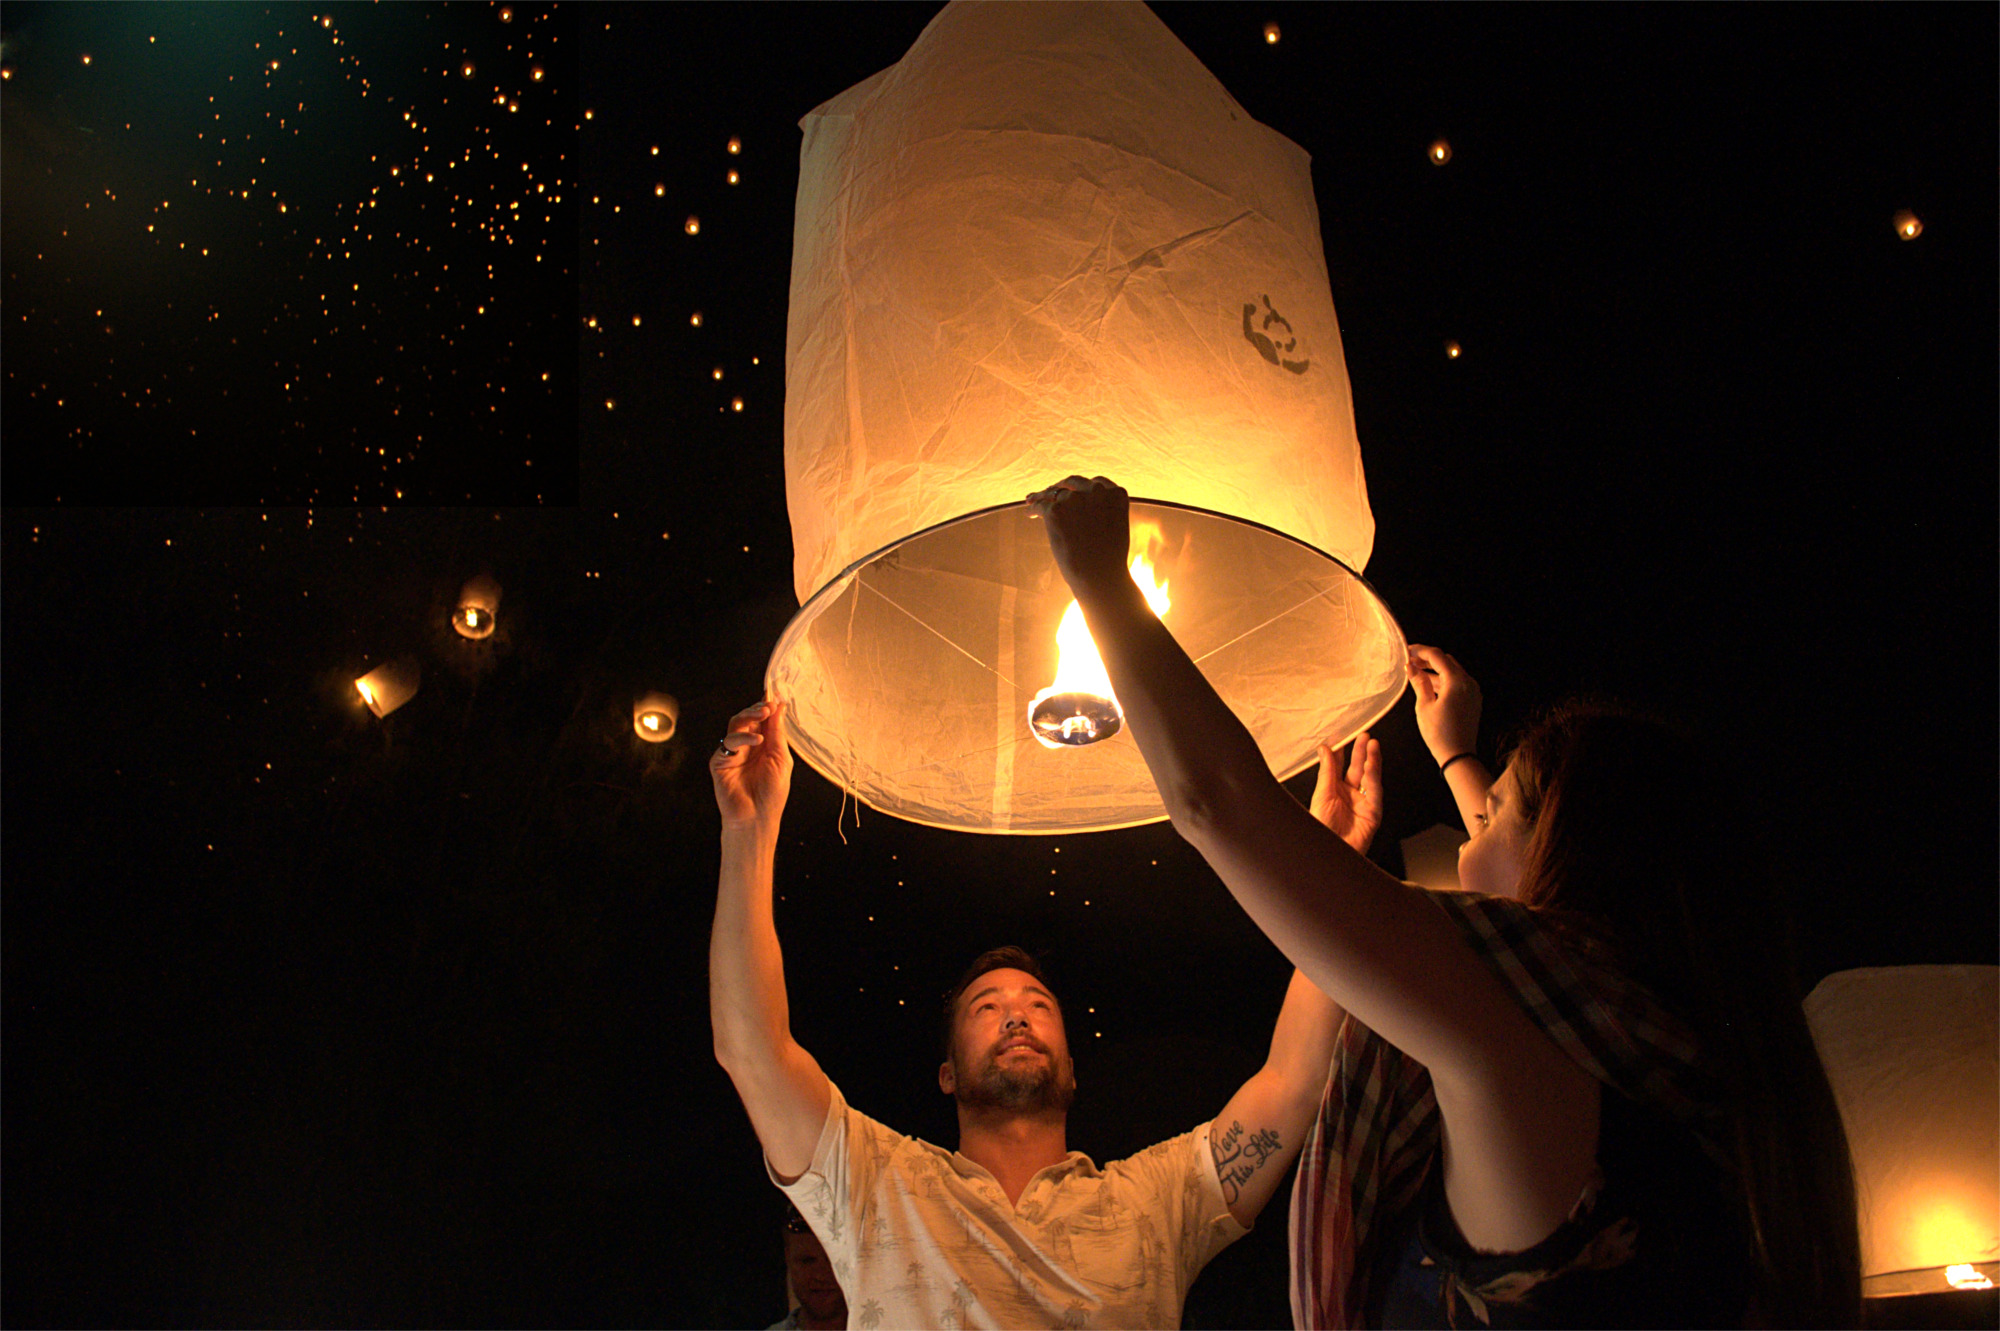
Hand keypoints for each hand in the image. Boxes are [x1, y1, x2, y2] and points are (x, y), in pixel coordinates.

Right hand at [711, 700, 792, 828]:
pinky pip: (729, 742)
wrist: (757, 818)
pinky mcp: (720, 761)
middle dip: (758, 709)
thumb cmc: (772, 793)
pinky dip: (743, 738)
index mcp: (763, 745)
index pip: (762, 720)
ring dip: (749, 716)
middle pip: (748, 718)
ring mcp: (732, 753)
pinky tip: (758, 740)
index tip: (775, 696)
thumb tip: (779, 706)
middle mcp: (746, 746)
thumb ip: (777, 732)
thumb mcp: (781, 758)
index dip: (767, 707)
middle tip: (768, 705)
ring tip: (763, 713)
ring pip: (735, 724)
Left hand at [1025, 475, 1132, 597]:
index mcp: (1116, 494)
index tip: (1073, 491)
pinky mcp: (1055, 510)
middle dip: (1060, 487)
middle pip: (1073, 483)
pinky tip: (1030, 513)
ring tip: (1032, 500)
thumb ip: (1102, 512)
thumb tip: (1081, 507)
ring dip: (1042, 496)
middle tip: (1049, 492)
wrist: (1099, 575)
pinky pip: (1040, 505)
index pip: (1096, 483)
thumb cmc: (1108, 559)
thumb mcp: (1114, 528)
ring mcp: (1075, 499)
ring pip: (1054, 493)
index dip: (1081, 487)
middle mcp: (1097, 491)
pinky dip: (1033, 508)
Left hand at [1310, 731, 1381, 854]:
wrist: (1328, 852)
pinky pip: (1375, 790)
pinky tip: (1372, 763)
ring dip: (1370, 760)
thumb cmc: (1321, 828)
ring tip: (1371, 743)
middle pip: (1356, 768)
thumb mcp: (1322, 795)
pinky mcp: (1373, 812)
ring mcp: (1362, 802)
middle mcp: (1349, 794)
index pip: (1339, 765)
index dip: (1341, 750)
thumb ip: (1327, 771)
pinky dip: (1374, 776)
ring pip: (1368, 776)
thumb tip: (1325, 748)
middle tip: (1363, 735)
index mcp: (1333, 790)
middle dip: (1360, 751)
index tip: (1343, 734)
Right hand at [1407, 645, 1480, 764]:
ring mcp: (1473, 691)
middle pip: (1447, 661)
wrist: (1458, 755)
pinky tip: (1429, 685)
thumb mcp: (1424, 706)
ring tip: (1416, 673)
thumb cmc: (1439, 733)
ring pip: (1452, 672)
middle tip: (1410, 661)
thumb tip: (1410, 667)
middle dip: (1428, 659)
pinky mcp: (1473, 700)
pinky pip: (1458, 683)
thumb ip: (1419, 682)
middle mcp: (1468, 682)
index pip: (1437, 656)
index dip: (1420, 651)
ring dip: (1435, 670)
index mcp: (1457, 681)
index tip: (1407, 650)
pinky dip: (1443, 680)